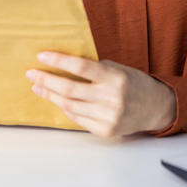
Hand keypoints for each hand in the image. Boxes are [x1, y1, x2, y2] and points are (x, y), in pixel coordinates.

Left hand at [26, 52, 176, 136]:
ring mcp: (108, 116)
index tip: (42, 56)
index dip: (59, 61)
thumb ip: (95, 69)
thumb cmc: (134, 83)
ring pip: (69, 105)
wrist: (155, 108)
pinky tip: (56, 100)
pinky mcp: (105, 130)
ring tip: (38, 87)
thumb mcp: (118, 69)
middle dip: (47, 80)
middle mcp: (111, 98)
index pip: (81, 66)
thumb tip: (64, 65)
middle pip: (69, 88)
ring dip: (51, 95)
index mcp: (115, 77)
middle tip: (32, 73)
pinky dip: (65, 108)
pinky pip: (77, 118)